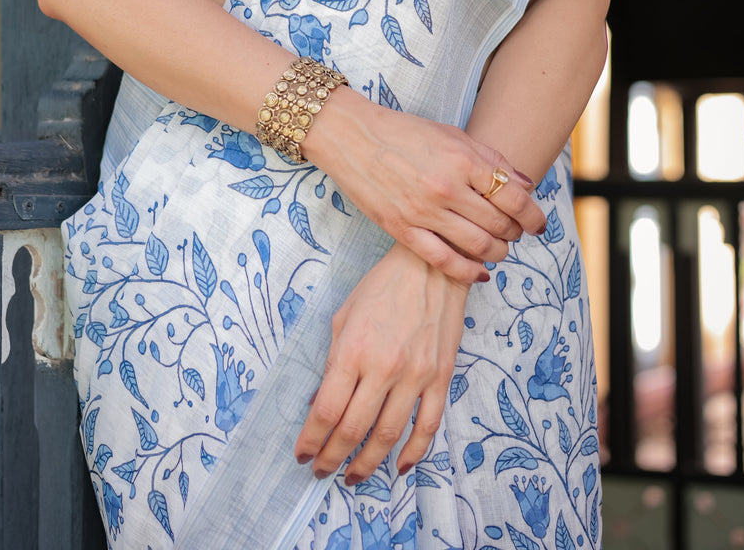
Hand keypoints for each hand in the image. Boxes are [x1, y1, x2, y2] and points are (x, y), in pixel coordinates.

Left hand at [294, 243, 469, 481]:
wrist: (431, 267)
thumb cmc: (382, 287)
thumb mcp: (344, 316)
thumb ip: (332, 361)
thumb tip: (319, 403)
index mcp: (353, 350)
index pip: (325, 410)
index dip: (311, 440)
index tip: (302, 454)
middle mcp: (383, 367)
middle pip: (352, 429)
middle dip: (332, 457)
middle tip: (322, 472)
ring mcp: (416, 375)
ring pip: (388, 435)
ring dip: (367, 463)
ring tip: (352, 477)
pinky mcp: (441, 378)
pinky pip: (428, 426)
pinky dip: (413, 452)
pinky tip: (398, 467)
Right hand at [303, 85, 544, 284]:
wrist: (352, 137)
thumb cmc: (404, 133)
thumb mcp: (451, 135)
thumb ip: (490, 159)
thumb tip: (525, 184)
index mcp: (463, 159)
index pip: (514, 197)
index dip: (533, 216)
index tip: (538, 224)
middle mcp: (447, 187)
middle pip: (499, 224)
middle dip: (515, 234)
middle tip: (515, 234)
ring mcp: (423, 211)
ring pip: (478, 246)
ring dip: (497, 253)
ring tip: (499, 250)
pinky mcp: (402, 229)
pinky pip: (444, 261)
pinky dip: (468, 272)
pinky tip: (479, 273)